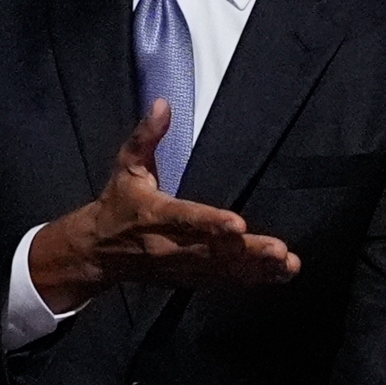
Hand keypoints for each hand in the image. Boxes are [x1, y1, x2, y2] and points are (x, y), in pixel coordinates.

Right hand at [29, 100, 300, 311]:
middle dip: (247, 252)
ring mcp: (182, 266)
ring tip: (288, 265)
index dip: (211, 224)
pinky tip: (280, 276)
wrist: (97, 253)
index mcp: (156, 215)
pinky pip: (224, 281)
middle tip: (279, 250)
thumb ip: (146, 136)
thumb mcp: (126, 166)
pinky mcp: (190, 278)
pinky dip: (253, 280)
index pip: (186, 220)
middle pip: (213, 251)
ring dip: (257, 269)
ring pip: (223, 270)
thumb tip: (162, 103)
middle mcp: (171, 245)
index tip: (238, 225)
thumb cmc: (118, 204)